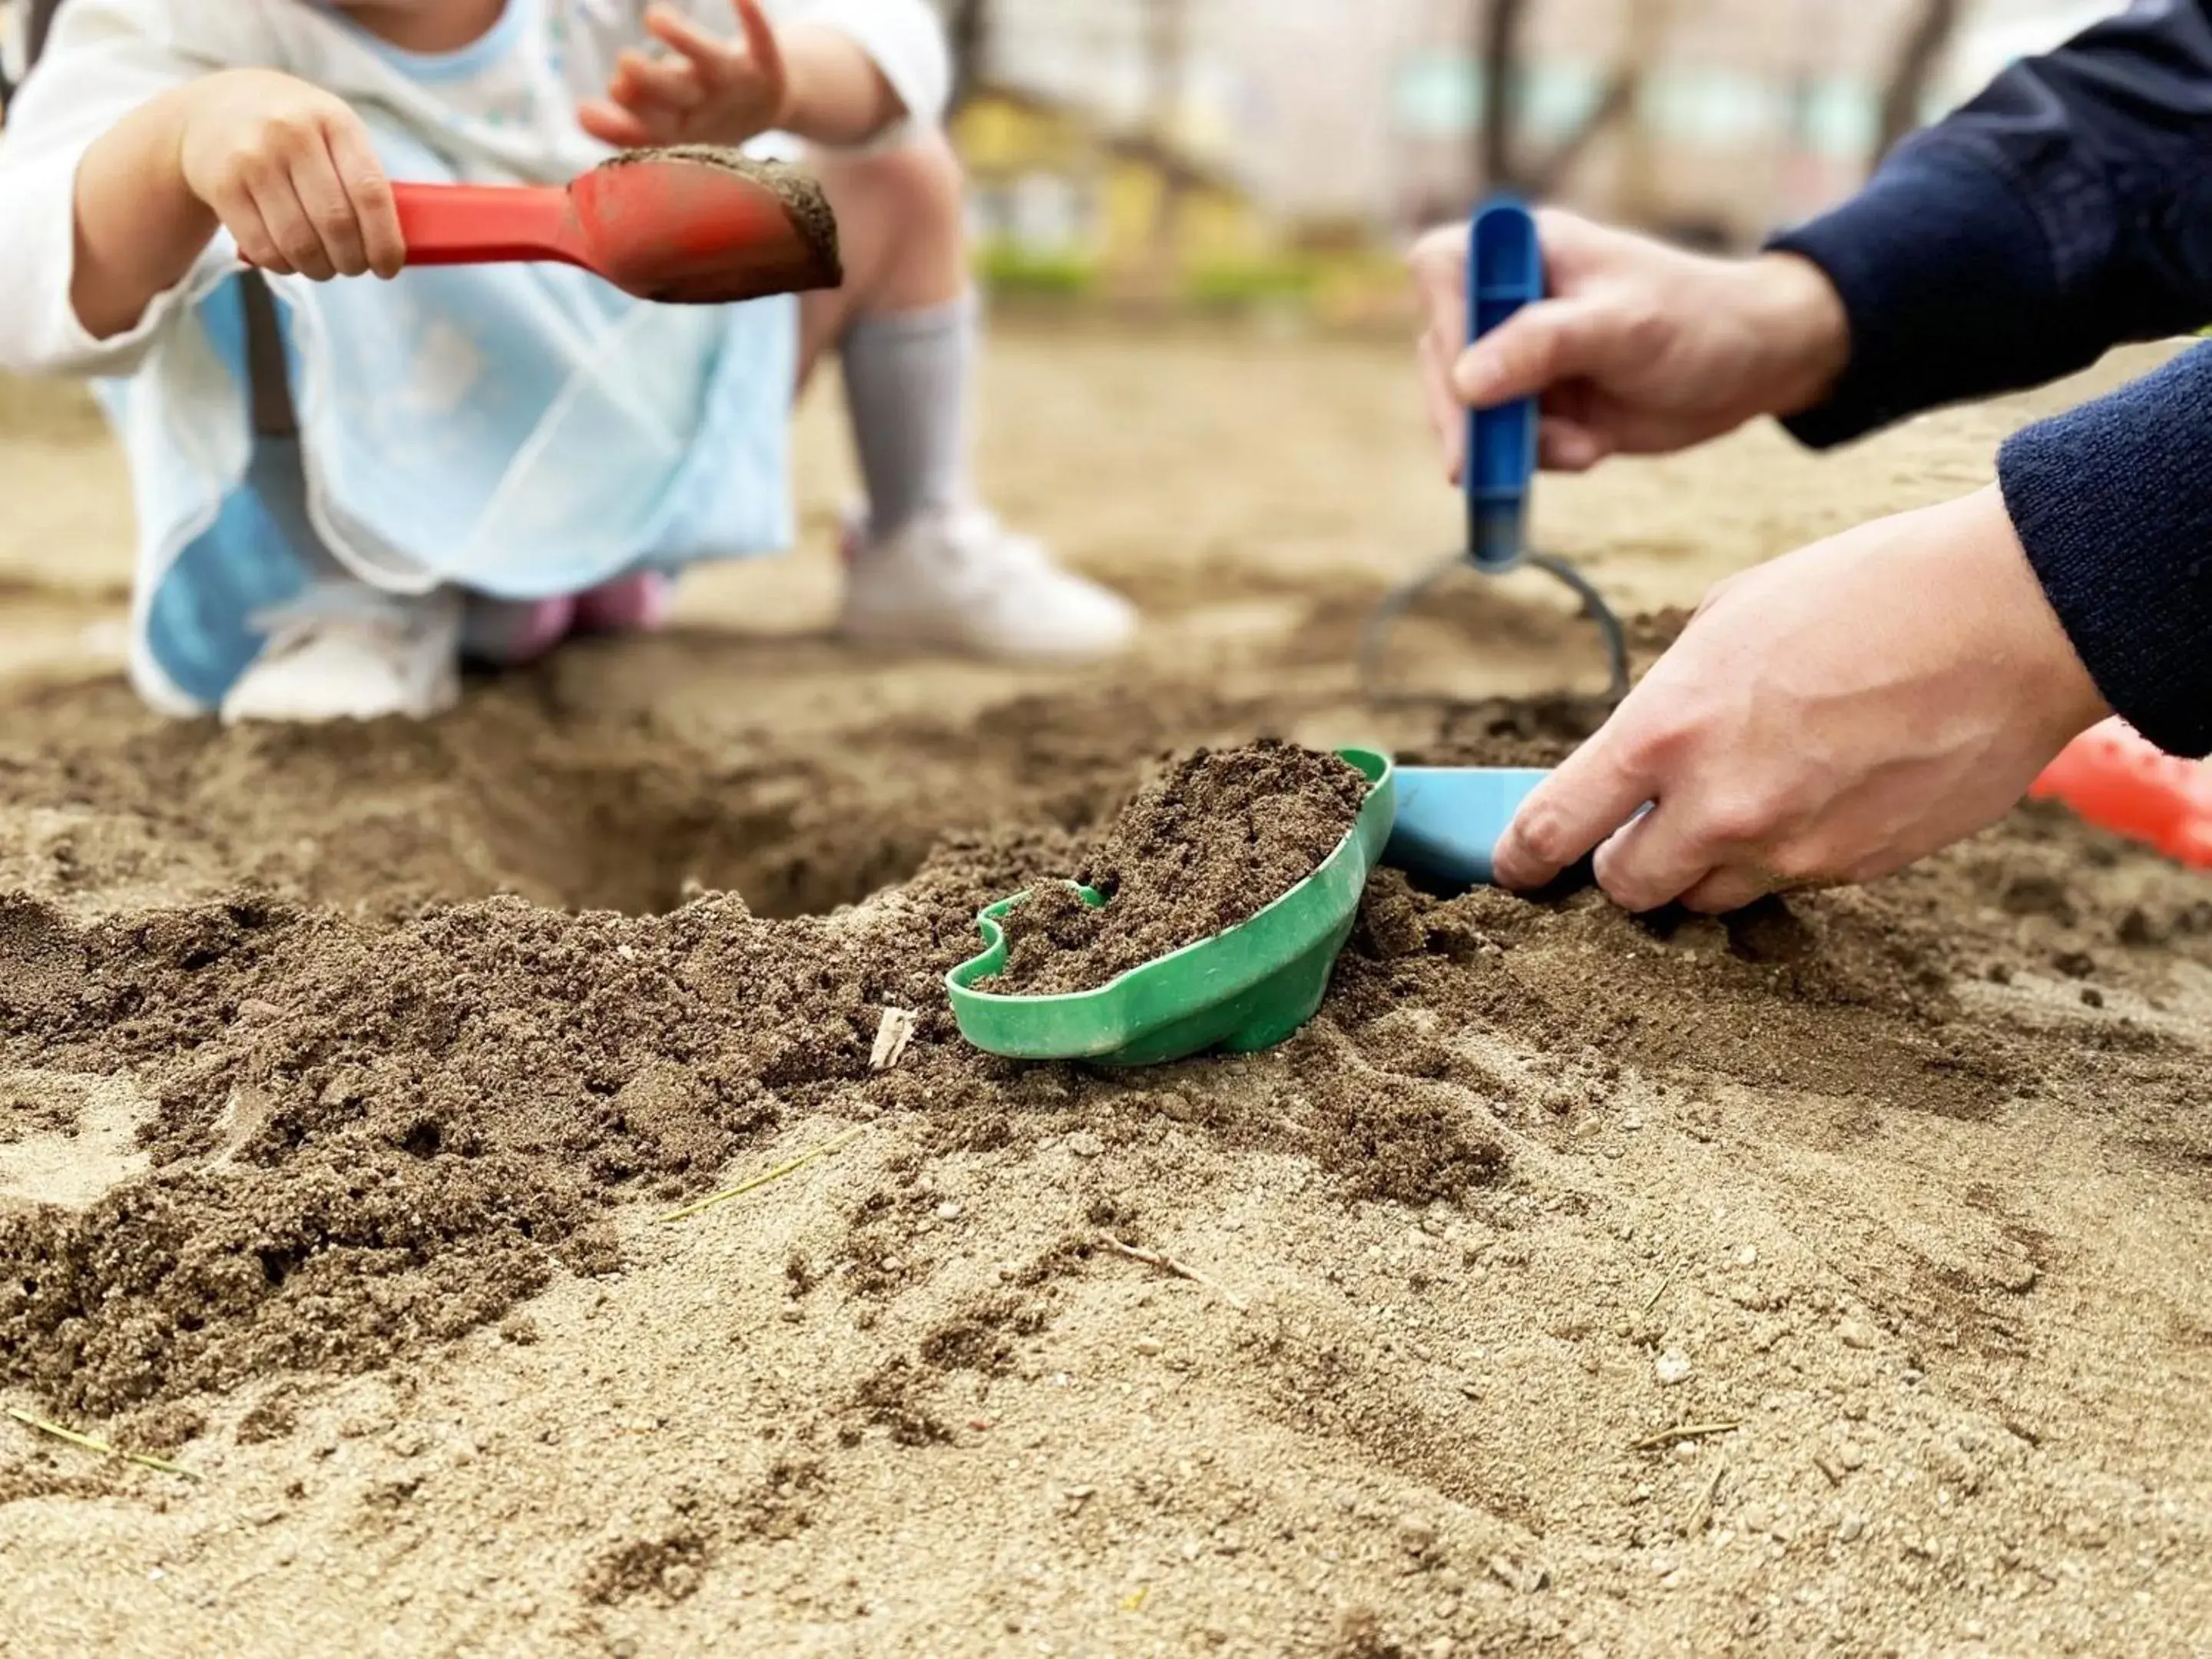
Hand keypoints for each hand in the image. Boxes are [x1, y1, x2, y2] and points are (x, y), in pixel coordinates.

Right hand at [176, 69, 403, 280]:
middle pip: (336, 224)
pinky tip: (291, 258)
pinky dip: (285, 266)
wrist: (216, 107)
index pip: (370, 192)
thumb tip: (392, 247)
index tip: (388, 267)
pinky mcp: (222, 185)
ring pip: (299, 243)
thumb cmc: (295, 131)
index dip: (385, 241)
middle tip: (354, 267)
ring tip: (324, 266)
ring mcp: (253, 158)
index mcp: (334, 121)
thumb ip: (362, 177)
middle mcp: (291, 134)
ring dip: (319, 269)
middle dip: (352, 261)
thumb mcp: (333, 131)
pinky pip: (264, 249)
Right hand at [577, 1, 790, 149]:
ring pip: (709, 61)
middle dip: (650, 81)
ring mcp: (735, 85)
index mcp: (678, 131)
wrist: (768, 108)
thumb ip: (628, 119)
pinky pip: (760, 38)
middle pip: (674, 94)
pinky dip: (752, 18)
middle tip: (624, 66)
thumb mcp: (665, 126)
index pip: (643, 131)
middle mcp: (705, 108)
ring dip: (685, 40)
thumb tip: (583, 113)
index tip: (584, 111)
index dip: (616, 125)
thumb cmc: (701, 115)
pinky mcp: (765, 64)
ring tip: (655, 18)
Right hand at [1411, 209, 1850, 477]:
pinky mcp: (1536, 406)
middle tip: (1478, 466)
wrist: (1753, 366)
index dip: (1446, 323)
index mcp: (1524, 249)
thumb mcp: (1623, 325)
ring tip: (1582, 448)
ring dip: (1512, 444)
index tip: (1469, 382)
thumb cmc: (1698, 319)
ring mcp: (1518, 356)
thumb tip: (1465, 382)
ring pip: (1468, 410)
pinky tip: (1592, 448)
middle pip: (1443, 354)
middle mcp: (1509, 299)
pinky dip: (1540, 457)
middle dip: (1467, 415)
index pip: (1442, 271)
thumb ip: (1542, 345)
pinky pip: (1505, 442)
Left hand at [1492, 486, 2109, 912]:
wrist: (2011, 619)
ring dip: (1707, 865)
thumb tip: (1642, 752)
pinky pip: (1790, 883)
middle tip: (1648, 825)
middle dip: (1626, 861)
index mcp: (1667, 730)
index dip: (1523, 856)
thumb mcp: (1730, 621)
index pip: (1557, 826)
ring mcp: (1791, 850)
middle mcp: (1718, 807)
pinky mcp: (1856, 871)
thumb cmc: (1867, 594)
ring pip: (1709, 897)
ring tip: (1752, 796)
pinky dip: (1786, 855)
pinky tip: (1824, 791)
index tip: (1514, 866)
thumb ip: (1671, 701)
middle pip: (1627, 887)